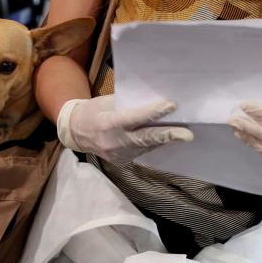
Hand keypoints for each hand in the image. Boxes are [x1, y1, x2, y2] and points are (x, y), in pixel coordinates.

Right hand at [57, 95, 193, 164]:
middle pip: (145, 138)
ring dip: (163, 139)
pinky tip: (163, 137)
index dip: (153, 112)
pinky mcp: (121, 161)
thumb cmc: (92, 111)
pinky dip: (152, 143)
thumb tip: (153, 100)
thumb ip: (128, 104)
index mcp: (108, 123)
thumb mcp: (107, 102)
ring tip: (181, 133)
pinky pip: (141, 151)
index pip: (134, 118)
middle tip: (187, 135)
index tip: (171, 106)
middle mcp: (113, 141)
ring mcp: (117, 154)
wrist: (74, 133)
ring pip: (146, 146)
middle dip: (168, 136)